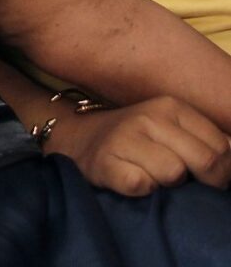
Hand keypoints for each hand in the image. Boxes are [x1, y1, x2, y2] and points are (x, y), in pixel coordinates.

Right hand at [50, 95, 230, 195]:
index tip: (204, 175)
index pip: (223, 147)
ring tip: (151, 174)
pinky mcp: (107, 162)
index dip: (223, 170)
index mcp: (171, 107)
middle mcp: (149, 117)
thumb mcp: (172, 128)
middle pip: (206, 162)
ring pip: (174, 174)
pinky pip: (142, 185)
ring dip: (166, 184)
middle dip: (200, 180)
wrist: (79, 137)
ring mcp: (126, 138)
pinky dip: (141, 189)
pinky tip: (132, 178)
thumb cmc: (137, 138)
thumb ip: (206, 140)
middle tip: (181, 180)